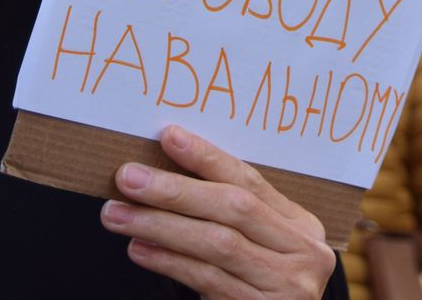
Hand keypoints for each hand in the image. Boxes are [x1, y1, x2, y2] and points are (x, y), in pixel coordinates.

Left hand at [99, 124, 334, 298]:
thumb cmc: (258, 284)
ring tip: (118, 214)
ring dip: (160, 226)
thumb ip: (228, 213)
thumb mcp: (259, 244)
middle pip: (233, 208)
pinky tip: (139, 249)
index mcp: (302, 226)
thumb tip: (163, 173)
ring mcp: (286, 285)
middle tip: (129, 178)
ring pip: (216, 244)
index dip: (208, 157)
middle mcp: (303, 253)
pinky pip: (207, 280)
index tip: (168, 137)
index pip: (251, 181)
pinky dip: (169, 261)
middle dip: (176, 190)